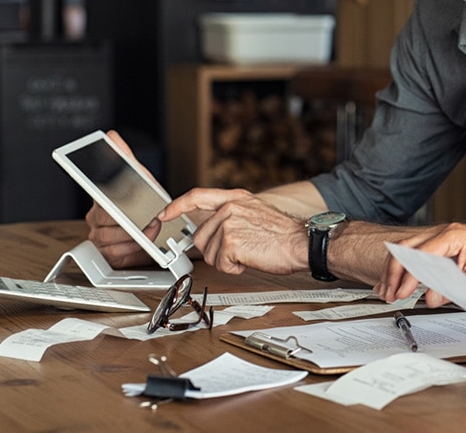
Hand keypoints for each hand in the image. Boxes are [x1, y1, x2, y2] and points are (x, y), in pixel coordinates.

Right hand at [84, 130, 163, 267]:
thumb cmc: (145, 201)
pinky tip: (142, 243)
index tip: (113, 203)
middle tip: (149, 218)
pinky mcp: (107, 254)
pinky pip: (114, 253)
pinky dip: (131, 249)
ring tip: (150, 229)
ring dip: (133, 235)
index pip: (95, 196)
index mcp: (100, 198)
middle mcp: (96, 218)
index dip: (104, 199)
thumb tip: (111, 136)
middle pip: (105, 219)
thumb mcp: (139, 176)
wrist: (157, 225)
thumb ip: (125, 157)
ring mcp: (99, 236)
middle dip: (129, 219)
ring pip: (109, 238)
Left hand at [159, 188, 306, 274]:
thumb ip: (230, 215)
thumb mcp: (254, 213)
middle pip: (200, 236)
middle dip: (215, 250)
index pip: (196, 196)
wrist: (302, 242)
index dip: (176, 206)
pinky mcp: (230, 242)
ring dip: (227, 260)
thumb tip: (209, 230)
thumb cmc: (283, 234)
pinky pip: (220, 264)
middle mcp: (229, 208)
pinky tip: (251, 259)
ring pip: (210, 253)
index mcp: (235, 198)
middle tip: (240, 250)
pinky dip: (235, 268)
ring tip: (250, 252)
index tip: (164, 215)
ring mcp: (229, 224)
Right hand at [374, 223, 465, 306]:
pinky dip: (403, 269)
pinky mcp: (440, 248)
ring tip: (387, 291)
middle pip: (406, 248)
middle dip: (394, 272)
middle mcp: (444, 232)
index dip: (408, 276)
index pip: (421, 255)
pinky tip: (393, 282)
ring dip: (395, 271)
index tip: (402, 293)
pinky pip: (414, 255)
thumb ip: (451, 289)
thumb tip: (429, 297)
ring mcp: (441, 238)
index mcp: (454, 236)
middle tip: (390, 293)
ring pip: (406, 250)